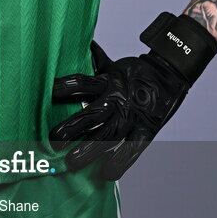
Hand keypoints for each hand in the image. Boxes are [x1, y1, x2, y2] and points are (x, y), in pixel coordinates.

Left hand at [49, 39, 188, 180]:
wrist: (170, 74)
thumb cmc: (133, 73)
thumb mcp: (111, 65)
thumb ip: (92, 60)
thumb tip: (75, 43)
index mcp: (107, 81)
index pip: (81, 83)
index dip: (63, 88)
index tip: (46, 95)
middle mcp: (118, 100)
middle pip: (93, 114)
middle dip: (72, 127)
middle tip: (53, 138)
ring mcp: (133, 116)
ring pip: (109, 136)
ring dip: (90, 149)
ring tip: (72, 162)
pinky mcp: (147, 130)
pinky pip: (133, 150)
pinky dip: (121, 163)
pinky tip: (106, 174)